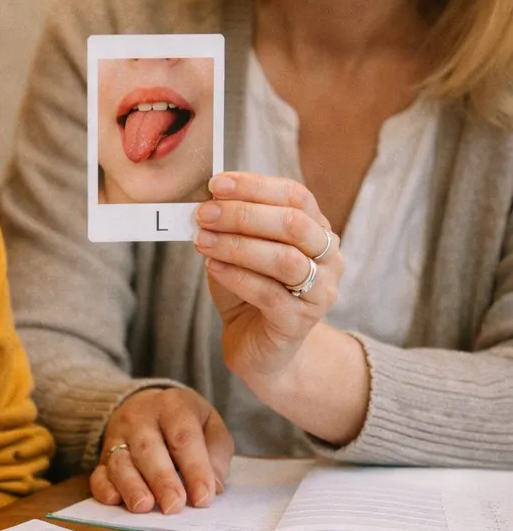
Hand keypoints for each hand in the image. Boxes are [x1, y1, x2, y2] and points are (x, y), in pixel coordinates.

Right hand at [90, 385, 233, 514]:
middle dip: (162, 480)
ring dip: (131, 486)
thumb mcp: (210, 425)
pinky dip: (103, 488)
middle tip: (174, 506)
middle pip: (148, 449)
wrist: (146, 406)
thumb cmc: (184, 423)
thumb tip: (214, 487)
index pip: (183, 437)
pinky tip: (114, 500)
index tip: (203, 498)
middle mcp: (140, 418)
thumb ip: (216, 454)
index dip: (194, 468)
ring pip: (120, 462)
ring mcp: (117, 436)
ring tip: (144, 506)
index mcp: (172, 405)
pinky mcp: (102, 456)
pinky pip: (98, 473)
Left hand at [195, 172, 343, 393]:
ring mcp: (320, 292)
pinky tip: (213, 267)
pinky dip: (237, 276)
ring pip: (285, 259)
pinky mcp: (301, 322)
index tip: (216, 184)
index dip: (255, 186)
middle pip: (293, 224)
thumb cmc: (250, 290)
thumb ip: (232, 223)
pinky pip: (270, 294)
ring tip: (202, 241)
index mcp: (317, 229)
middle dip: (243, 215)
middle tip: (204, 214)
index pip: (295, 195)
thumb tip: (207, 197)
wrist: (258, 347)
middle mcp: (328, 258)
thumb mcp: (241, 248)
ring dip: (238, 245)